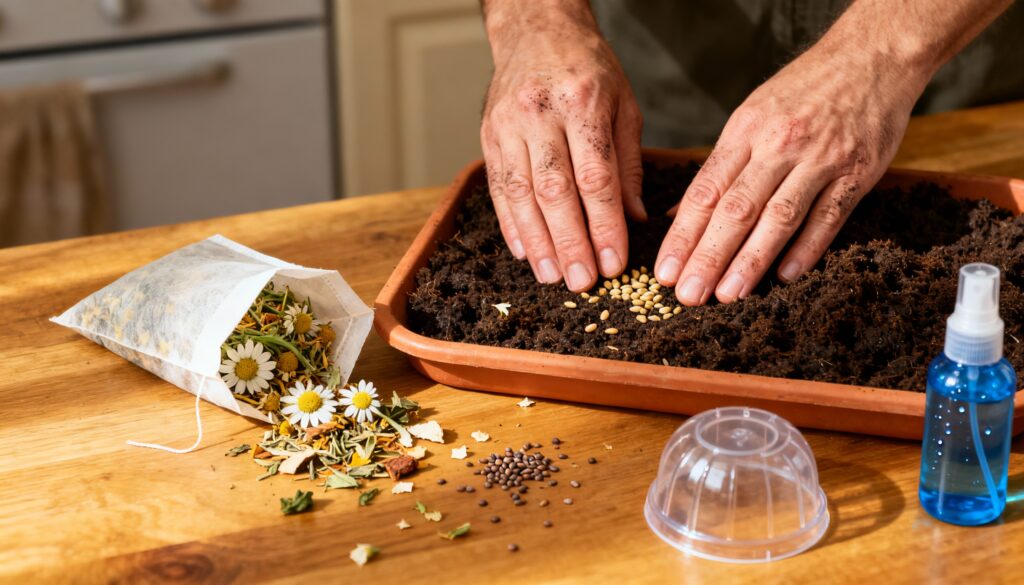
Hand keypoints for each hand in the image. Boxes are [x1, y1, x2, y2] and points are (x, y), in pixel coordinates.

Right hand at [481, 8, 644, 291]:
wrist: (536, 29)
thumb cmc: (588, 68)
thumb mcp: (624, 104)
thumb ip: (628, 163)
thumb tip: (634, 218)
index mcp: (582, 103)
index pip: (595, 177)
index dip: (604, 225)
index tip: (614, 261)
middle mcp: (540, 114)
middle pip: (554, 191)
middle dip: (570, 242)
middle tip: (583, 281)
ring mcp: (508, 125)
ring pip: (520, 194)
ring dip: (538, 242)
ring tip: (553, 276)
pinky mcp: (488, 135)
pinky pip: (497, 187)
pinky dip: (511, 223)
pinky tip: (525, 251)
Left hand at [654, 41, 926, 305]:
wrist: (873, 56)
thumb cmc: (804, 90)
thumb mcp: (751, 114)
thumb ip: (718, 167)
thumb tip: (677, 215)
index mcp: (746, 131)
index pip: (705, 191)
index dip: (682, 235)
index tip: (665, 271)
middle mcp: (779, 145)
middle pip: (736, 209)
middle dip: (708, 256)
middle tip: (688, 295)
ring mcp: (821, 160)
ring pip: (779, 218)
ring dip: (751, 261)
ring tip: (727, 295)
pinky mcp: (857, 173)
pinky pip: (828, 217)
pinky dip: (807, 249)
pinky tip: (785, 277)